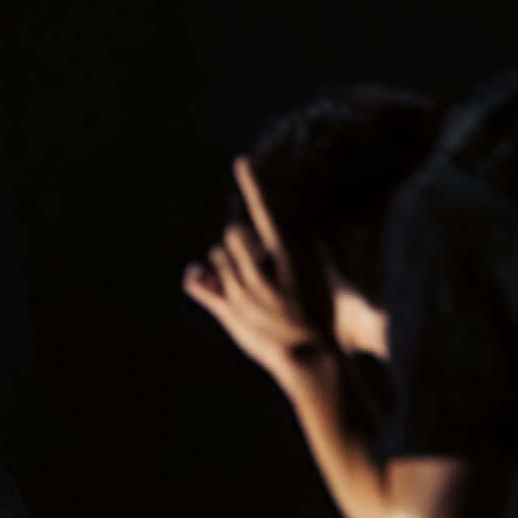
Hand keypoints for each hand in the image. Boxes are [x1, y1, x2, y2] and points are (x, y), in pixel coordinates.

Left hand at [182, 156, 323, 383]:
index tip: (241, 161)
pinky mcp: (226, 309)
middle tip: (257, 265)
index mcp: (287, 256)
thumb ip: (312, 242)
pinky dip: (197, 276)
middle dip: (240, 245)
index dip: (253, 185)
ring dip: (226, 266)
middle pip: (232, 233)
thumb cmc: (319, 312)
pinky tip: (205, 277)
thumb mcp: (321, 272)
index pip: (266, 212)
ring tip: (250, 287)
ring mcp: (241, 292)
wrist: (313, 356)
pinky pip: (196, 280)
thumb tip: (308, 221)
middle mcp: (261, 271)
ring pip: (215, 256)